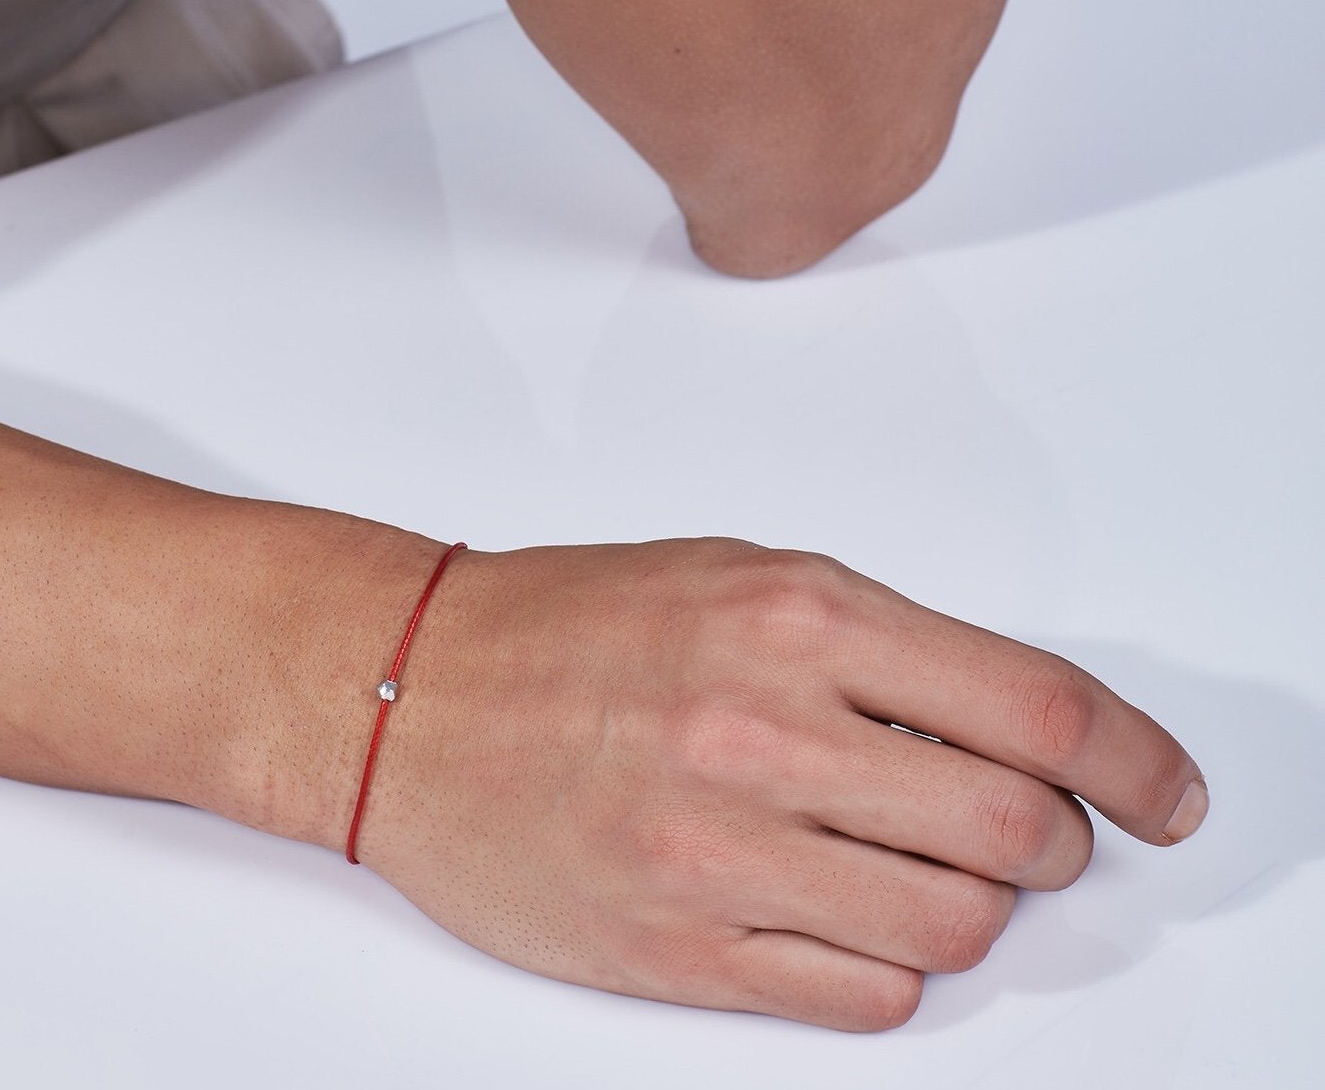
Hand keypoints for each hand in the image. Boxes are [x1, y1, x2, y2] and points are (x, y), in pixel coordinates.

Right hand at [275, 538, 1205, 1030]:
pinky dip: (889, 967)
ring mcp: (720, 852)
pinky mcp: (678, 949)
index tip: (1163, 791)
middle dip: (1052, 840)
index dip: (1133, 759)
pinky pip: (860, 999)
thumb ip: (877, 644)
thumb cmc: (567, 622)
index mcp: (794, 618)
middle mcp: (764, 732)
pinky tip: (847, 917)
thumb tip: (1011, 725)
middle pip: (1012, 832)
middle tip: (1028, 829)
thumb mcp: (737, 575)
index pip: (1034, 705)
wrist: (411, 693)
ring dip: (973, 907)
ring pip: (950, 931)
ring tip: (927, 869)